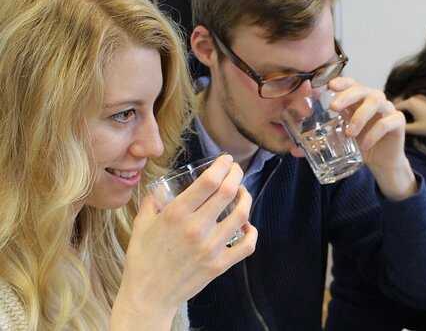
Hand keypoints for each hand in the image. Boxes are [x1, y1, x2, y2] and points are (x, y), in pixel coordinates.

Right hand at [111, 154, 256, 328]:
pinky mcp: (219, 265)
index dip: (222, 165)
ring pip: (242, 215)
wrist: (147, 297)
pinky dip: (252, 231)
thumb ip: (153, 201)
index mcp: (176, 214)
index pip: (209, 181)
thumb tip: (162, 186)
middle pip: (228, 192)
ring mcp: (210, 247)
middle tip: (236, 170)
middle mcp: (196, 228)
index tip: (226, 159)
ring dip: (245, 198)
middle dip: (236, 174)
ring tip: (242, 193)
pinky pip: (247, 245)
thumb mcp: (141, 224)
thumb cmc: (142, 259)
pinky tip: (246, 224)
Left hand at [314, 76, 416, 199]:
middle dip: (347, 96)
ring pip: (376, 102)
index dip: (341, 81)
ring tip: (350, 132)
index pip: (351, 83)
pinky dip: (374, 133)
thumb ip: (320, 142)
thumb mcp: (339, 141)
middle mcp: (373, 100)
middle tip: (333, 107)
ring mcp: (387, 109)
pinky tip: (364, 145)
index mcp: (358, 100)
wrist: (383, 161)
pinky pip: (387, 122)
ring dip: (360, 116)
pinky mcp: (398, 122)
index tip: (329, 85)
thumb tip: (294, 150)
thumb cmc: (360, 144)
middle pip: (362, 89)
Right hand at [393, 95, 425, 150]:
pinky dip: (415, 107)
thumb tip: (392, 126)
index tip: (387, 121)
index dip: (390, 114)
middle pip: (401, 102)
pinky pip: (418, 102)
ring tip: (405, 119)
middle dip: (397, 110)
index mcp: (410, 102)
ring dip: (406, 108)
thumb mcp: (415, 129)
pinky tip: (417, 116)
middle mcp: (416, 96)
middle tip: (394, 120)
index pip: (394, 106)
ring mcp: (424, 96)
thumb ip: (402, 127)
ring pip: (410, 102)